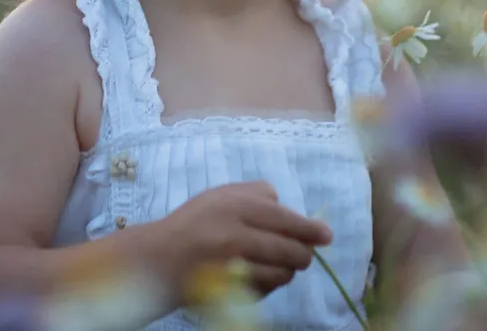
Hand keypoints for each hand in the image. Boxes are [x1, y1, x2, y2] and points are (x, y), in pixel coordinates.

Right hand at [154, 181, 332, 297]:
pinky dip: (270, 284)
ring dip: (288, 270)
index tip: (326, 236)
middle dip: (303, 254)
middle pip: (290, 249)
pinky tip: (260, 274)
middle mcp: (235, 236)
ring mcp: (232, 268)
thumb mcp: (223, 194)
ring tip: (281, 264)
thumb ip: (258, 194)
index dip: (310, 229)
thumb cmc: (195, 223)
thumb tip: (291, 210)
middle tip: (303, 254)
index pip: (286, 219)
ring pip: (282, 274)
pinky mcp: (229, 292)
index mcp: (236, 206)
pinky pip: (265, 290)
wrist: (159, 259)